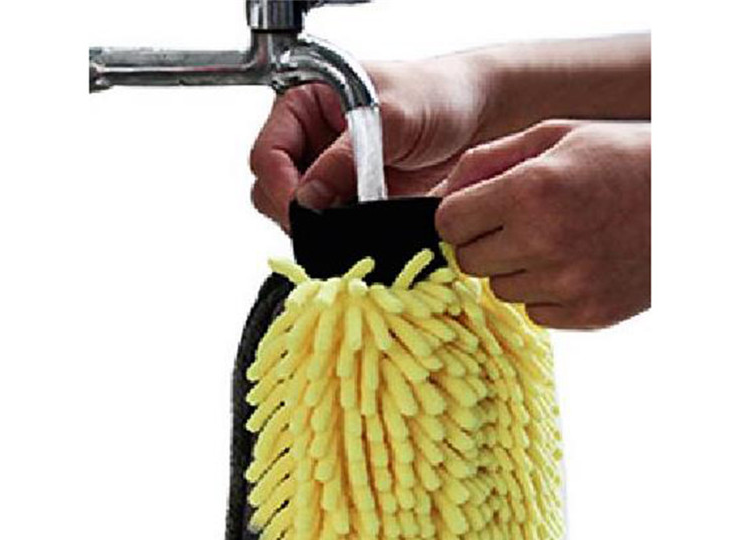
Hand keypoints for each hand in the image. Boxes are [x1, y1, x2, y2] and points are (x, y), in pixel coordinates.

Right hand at [249, 57, 485, 228]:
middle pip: (272, 191)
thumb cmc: (435, 96)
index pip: (267, 154)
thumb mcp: (390, 118)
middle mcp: (308, 142)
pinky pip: (330, 230)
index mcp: (303, 105)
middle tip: (327, 225)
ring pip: (297, 216)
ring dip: (320, 229)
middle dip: (295, 213)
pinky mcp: (350, 204)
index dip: (280, 186)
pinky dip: (340, 238)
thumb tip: (308, 199)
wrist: (477, 118)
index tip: (303, 210)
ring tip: (352, 226)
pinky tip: (360, 235)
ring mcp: (328, 177)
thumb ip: (346, 159)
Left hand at [435, 120, 650, 328]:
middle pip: (469, 261)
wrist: (692, 203)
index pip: (449, 223)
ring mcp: (568, 283)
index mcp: (531, 191)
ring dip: (515, 268)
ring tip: (556, 240)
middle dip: (483, 241)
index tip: (474, 211)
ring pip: (500, 290)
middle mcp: (545, 242)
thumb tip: (439, 195)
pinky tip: (574, 265)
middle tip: (519, 223)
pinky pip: (534, 313)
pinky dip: (544, 293)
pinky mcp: (587, 314)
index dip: (458, 216)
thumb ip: (488, 161)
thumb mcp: (555, 136)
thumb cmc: (620, 159)